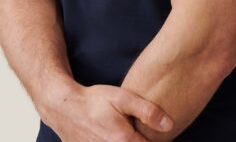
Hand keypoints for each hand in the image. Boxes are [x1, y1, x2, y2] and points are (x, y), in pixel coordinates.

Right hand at [43, 83, 173, 141]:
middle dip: (142, 141)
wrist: (66, 108)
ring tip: (124, 131)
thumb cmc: (95, 101)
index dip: (158, 141)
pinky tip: (112, 135)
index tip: (158, 134)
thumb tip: (169, 125)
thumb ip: (147, 111)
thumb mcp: (122, 98)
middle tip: (137, 130)